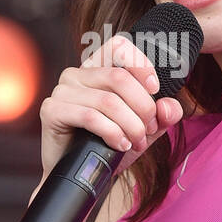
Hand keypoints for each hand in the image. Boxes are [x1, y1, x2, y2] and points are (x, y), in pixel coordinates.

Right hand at [39, 33, 183, 180]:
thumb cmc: (109, 146)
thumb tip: (169, 106)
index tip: (155, 89)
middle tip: (147, 130)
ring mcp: (62, 91)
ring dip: (130, 125)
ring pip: (108, 100)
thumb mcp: (144, 129)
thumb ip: (162, 115)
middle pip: (119, 77)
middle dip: (142, 107)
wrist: (83, 175)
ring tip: (135, 142)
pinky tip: (119, 145)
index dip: (141, 64)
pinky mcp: (51, 110)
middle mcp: (77, 74)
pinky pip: (90, 116)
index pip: (118, 46)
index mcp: (97, 69)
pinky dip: (111, 132)